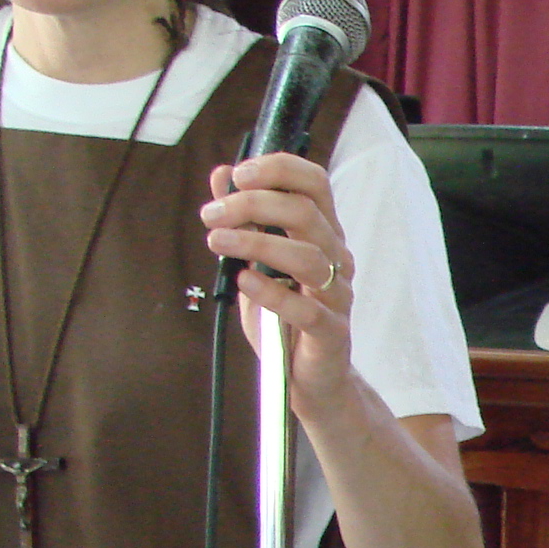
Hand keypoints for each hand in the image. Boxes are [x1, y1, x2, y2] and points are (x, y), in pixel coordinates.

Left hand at [202, 152, 356, 413]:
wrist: (308, 378)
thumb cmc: (284, 318)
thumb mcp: (254, 261)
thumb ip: (242, 219)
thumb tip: (221, 174)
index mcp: (322, 234)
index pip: (315, 183)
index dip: (279, 168)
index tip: (238, 175)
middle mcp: (335, 258)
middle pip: (306, 212)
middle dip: (252, 204)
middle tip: (211, 215)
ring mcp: (337, 295)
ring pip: (306, 256)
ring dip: (255, 243)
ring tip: (216, 243)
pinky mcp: (331, 332)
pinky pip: (305, 308)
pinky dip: (270, 292)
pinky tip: (244, 282)